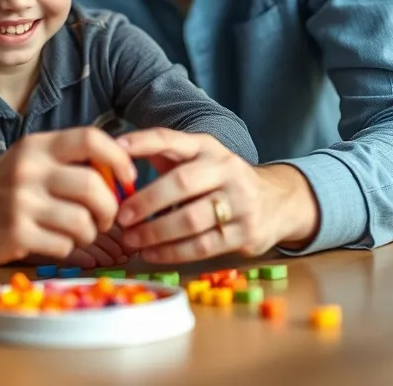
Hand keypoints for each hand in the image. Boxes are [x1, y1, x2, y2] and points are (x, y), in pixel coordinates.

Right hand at [0, 127, 136, 269]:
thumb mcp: (27, 162)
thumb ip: (66, 162)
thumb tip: (119, 173)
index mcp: (36, 146)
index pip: (91, 138)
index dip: (119, 158)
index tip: (128, 178)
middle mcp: (29, 169)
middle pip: (94, 186)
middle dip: (110, 208)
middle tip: (106, 218)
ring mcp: (22, 202)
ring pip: (84, 221)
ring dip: (90, 233)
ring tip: (78, 232)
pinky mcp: (17, 233)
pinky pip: (65, 245)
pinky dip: (68, 248)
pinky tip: (54, 242)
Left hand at [114, 129, 319, 262]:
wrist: (277, 201)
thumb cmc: (219, 180)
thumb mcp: (197, 159)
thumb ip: (163, 156)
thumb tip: (115, 156)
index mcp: (207, 147)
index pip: (170, 139)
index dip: (142, 142)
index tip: (114, 149)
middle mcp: (226, 169)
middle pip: (181, 183)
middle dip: (146, 201)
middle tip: (120, 216)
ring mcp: (240, 201)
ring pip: (191, 219)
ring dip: (155, 233)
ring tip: (131, 240)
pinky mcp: (246, 232)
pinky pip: (202, 246)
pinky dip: (172, 252)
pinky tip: (151, 254)